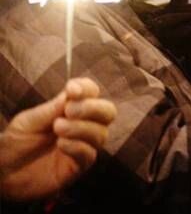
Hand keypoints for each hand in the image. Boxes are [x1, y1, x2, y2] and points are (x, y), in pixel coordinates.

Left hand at [0, 78, 116, 201]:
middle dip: (92, 108)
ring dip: (81, 128)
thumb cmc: (14, 144)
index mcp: (70, 110)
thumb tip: (72, 93)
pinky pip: (90, 154)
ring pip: (101, 133)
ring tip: (58, 129)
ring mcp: (82, 146)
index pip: (91, 93)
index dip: (87, 88)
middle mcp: (81, 126)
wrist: (2, 174)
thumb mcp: (28, 121)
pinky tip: (60, 145)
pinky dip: (77, 146)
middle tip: (70, 111)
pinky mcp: (78, 167)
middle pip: (108, 112)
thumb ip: (51, 109)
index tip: (72, 90)